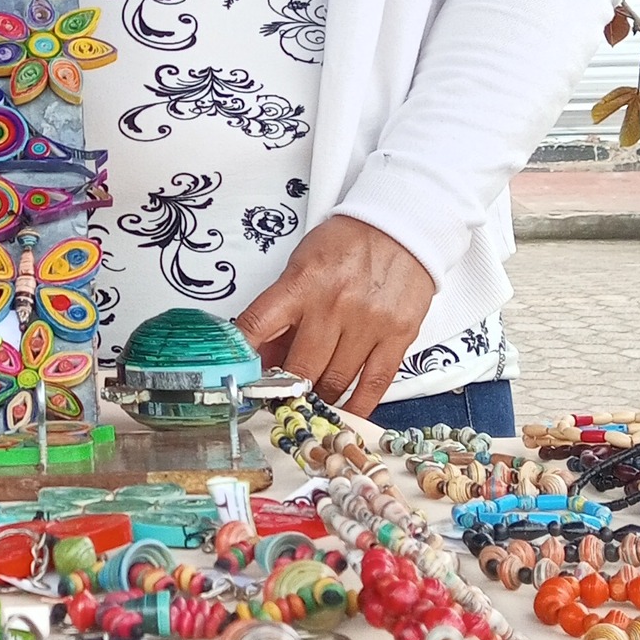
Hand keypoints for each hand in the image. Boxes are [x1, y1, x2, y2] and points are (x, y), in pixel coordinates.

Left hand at [233, 215, 434, 416]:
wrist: (402, 225)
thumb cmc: (346, 244)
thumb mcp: (302, 266)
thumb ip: (283, 313)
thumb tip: (264, 358)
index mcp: (302, 283)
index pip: (258, 326)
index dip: (243, 359)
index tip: (237, 379)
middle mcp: (334, 305)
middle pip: (300, 367)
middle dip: (285, 390)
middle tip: (278, 399)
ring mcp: (368, 322)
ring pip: (335, 380)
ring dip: (318, 398)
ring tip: (308, 402)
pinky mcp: (398, 335)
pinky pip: (375, 383)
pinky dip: (357, 405)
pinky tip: (343, 414)